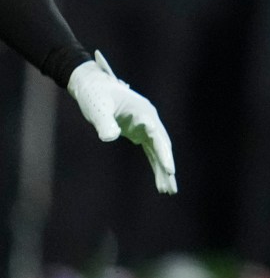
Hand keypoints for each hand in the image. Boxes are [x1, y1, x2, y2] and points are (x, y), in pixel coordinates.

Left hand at [66, 53, 176, 193]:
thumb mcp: (98, 109)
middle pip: (163, 147)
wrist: (91, 85)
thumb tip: (109, 138)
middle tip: (170, 190)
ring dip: (162, 170)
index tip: (170, 170)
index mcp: (144, 113)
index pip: (158, 137)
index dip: (164, 154)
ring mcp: (144, 126)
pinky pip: (150, 151)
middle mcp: (149, 120)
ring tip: (167, 191)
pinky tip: (159, 179)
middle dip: (167, 169)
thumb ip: (104, 123)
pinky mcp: (137, 132)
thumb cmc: (95, 95)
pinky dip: (155, 164)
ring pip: (158, 151)